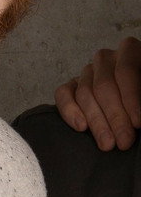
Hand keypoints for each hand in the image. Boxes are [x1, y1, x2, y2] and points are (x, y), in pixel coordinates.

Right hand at [55, 36, 140, 150]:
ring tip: (108, 144)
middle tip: (124, 141)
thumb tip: (137, 118)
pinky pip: (63, 93)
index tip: (138, 123)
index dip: (131, 98)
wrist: (135, 110)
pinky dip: (69, 110)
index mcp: (131, 52)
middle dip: (115, 116)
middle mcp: (108, 58)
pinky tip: (81, 127)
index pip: (126, 70)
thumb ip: (140, 100)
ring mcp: (89, 72)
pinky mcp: (73, 86)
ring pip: (84, 92)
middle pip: (104, 85)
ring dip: (96, 121)